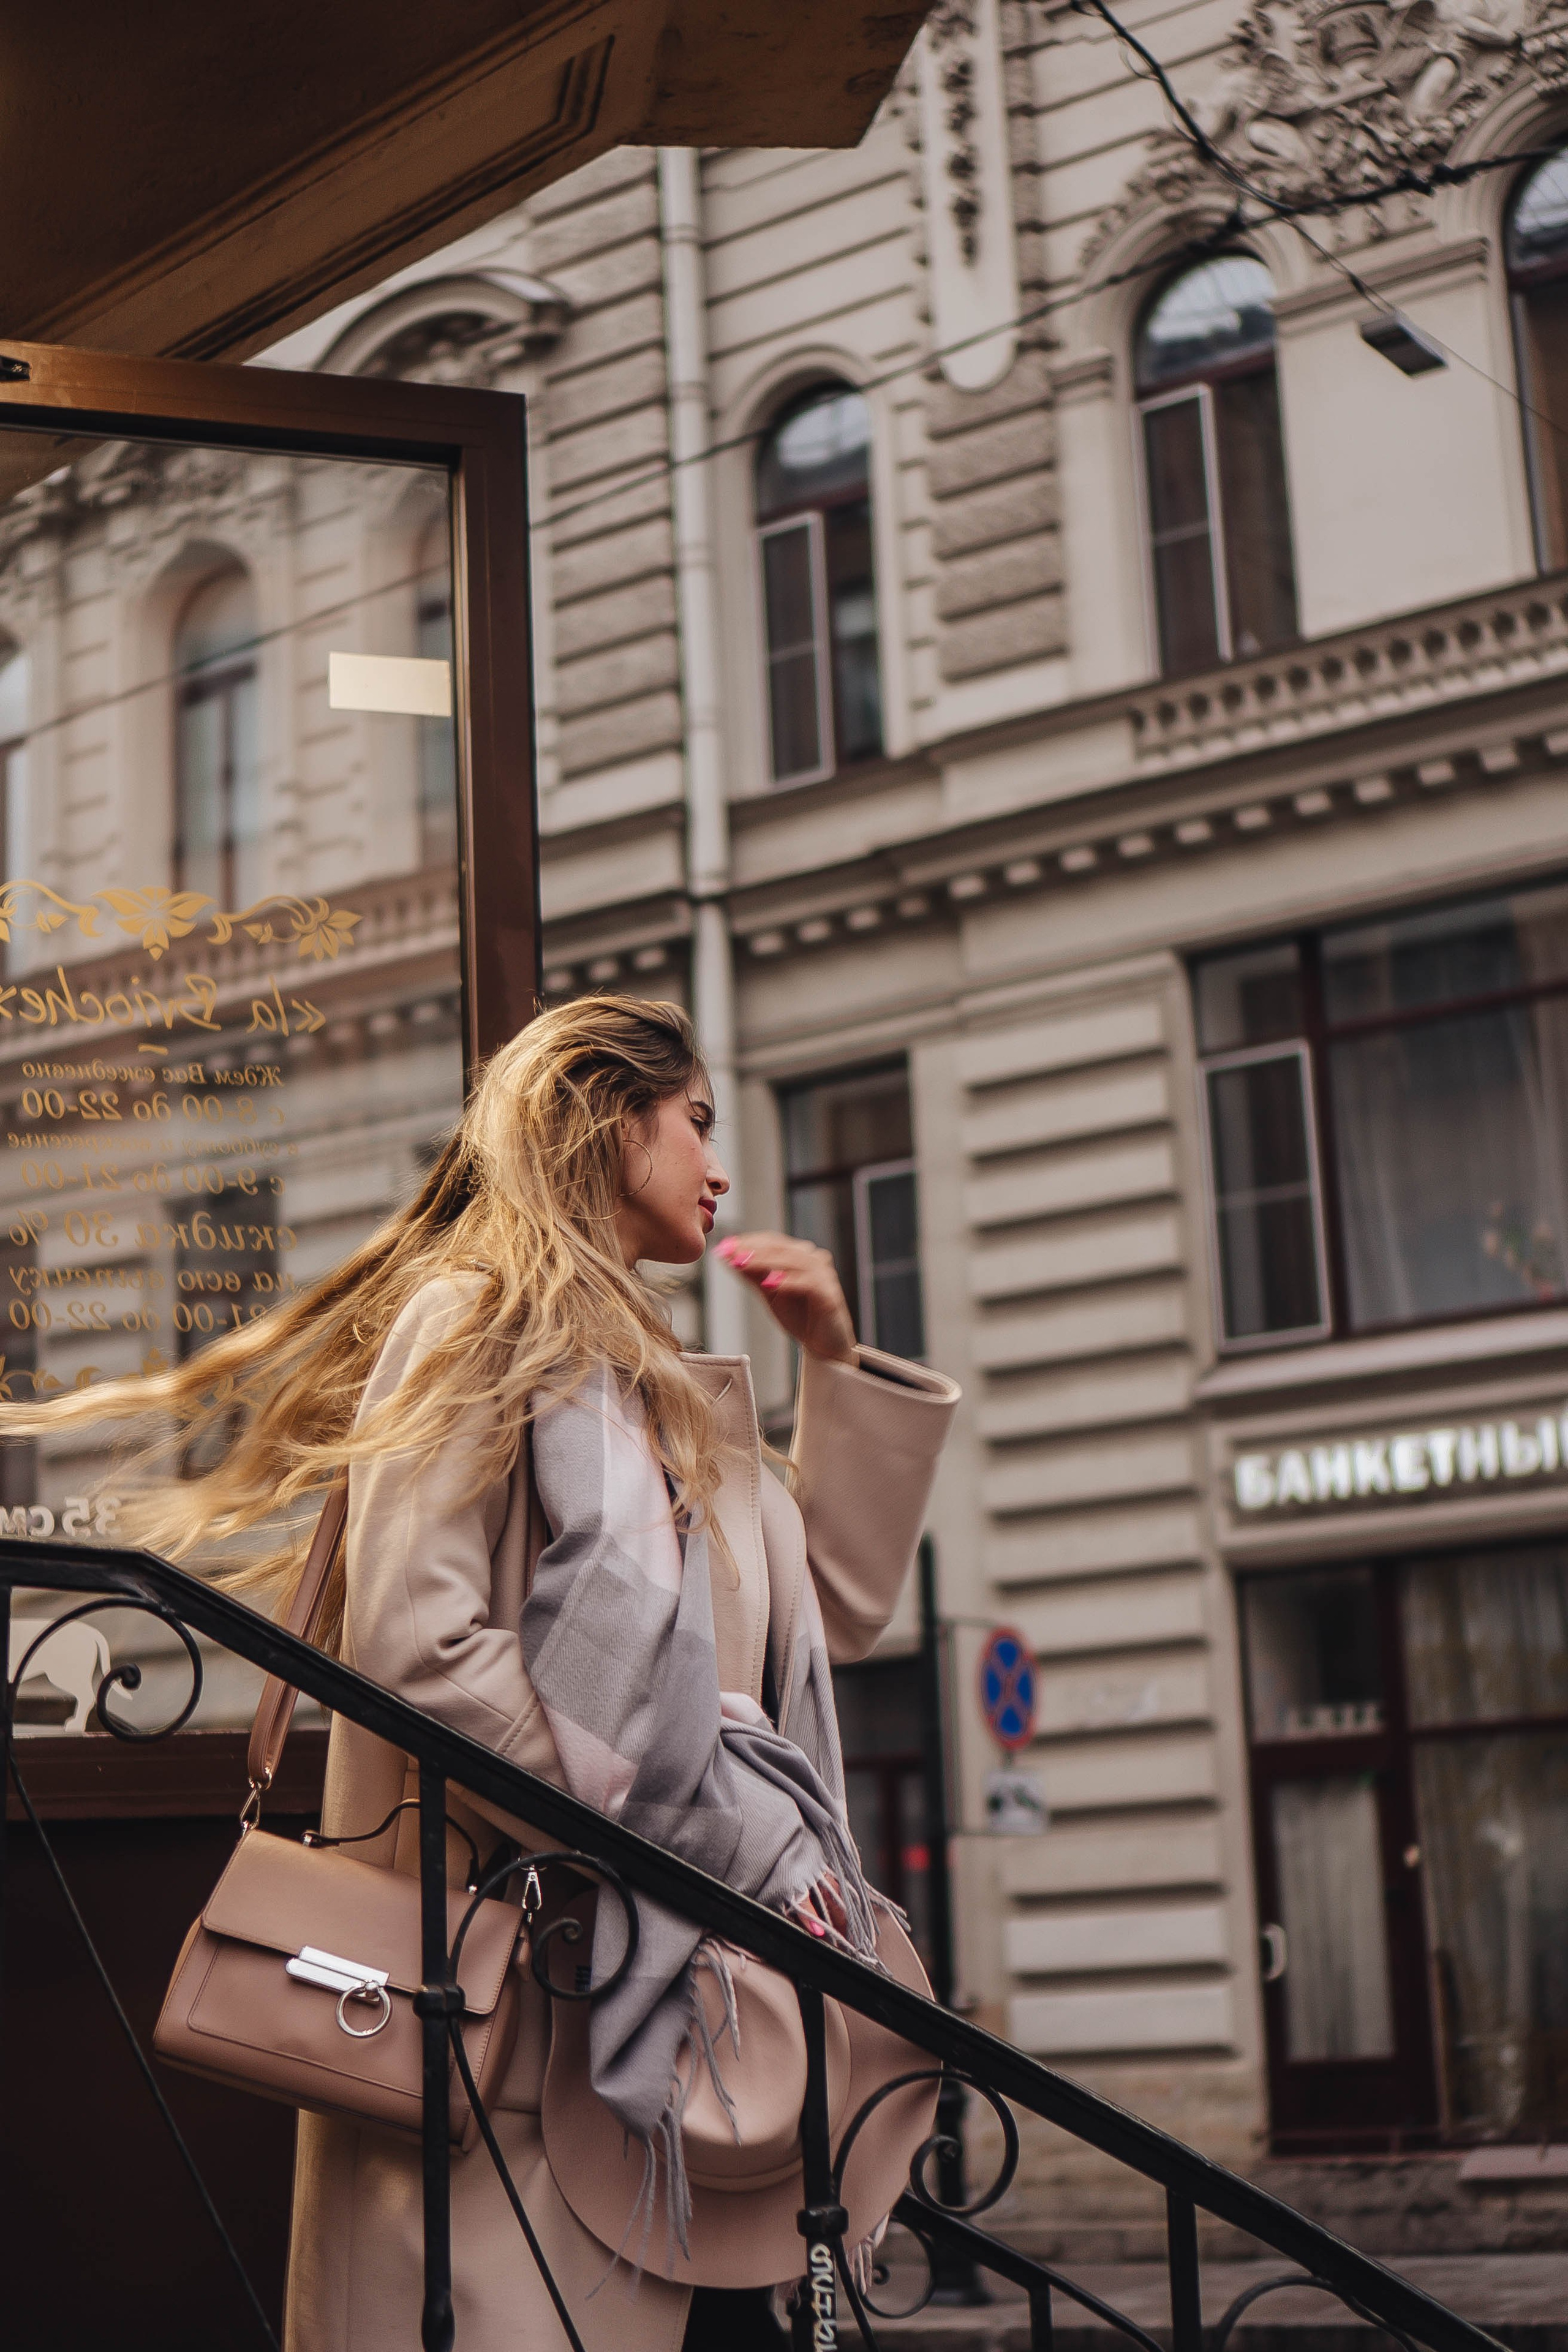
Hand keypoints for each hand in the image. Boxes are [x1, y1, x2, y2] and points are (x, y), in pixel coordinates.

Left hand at [714, 1232, 856, 1364]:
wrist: (823, 1344)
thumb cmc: (800, 1316)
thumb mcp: (769, 1293)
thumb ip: (753, 1275)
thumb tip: (729, 1257)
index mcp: (800, 1256)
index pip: (772, 1241)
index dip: (747, 1242)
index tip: (723, 1246)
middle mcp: (814, 1260)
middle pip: (781, 1248)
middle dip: (752, 1250)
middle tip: (730, 1253)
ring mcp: (824, 1275)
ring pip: (793, 1261)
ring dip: (765, 1262)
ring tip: (743, 1263)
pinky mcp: (829, 1294)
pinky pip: (808, 1283)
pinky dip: (787, 1282)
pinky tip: (769, 1284)